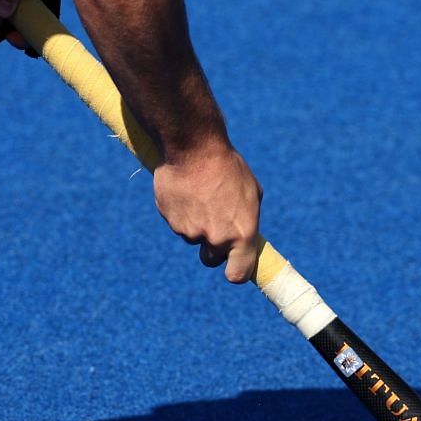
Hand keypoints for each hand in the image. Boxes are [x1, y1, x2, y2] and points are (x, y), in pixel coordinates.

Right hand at [153, 144, 262, 282]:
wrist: (193, 146)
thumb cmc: (227, 165)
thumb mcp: (250, 190)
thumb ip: (246, 218)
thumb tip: (242, 232)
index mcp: (241, 233)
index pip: (237, 274)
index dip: (235, 271)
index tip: (233, 267)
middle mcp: (215, 238)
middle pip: (210, 259)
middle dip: (211, 247)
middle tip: (213, 223)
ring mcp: (190, 232)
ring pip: (192, 237)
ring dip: (195, 223)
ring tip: (199, 194)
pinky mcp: (170, 220)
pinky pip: (177, 222)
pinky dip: (180, 211)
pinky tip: (185, 190)